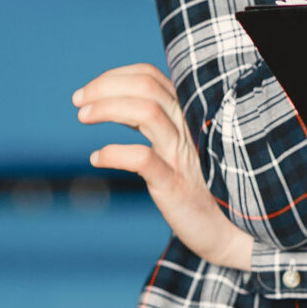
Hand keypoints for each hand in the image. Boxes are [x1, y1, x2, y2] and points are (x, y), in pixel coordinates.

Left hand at [74, 63, 253, 269]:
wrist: (229, 232)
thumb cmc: (199, 186)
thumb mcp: (178, 145)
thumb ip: (155, 121)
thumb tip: (115, 101)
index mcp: (187, 114)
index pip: (149, 76)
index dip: (114, 77)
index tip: (88, 91)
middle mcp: (188, 127)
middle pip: (145, 86)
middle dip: (104, 87)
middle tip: (77, 101)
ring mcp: (183, 154)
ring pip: (146, 112)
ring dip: (106, 108)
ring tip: (82, 116)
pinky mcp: (176, 184)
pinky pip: (142, 159)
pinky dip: (113, 153)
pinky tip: (96, 158)